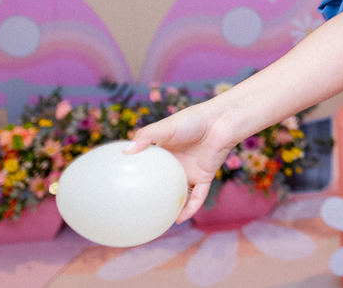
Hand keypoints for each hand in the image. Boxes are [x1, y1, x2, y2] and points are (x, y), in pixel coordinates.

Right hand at [127, 101, 235, 222]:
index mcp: (164, 153)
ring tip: (157, 222)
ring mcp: (191, 172)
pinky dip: (190, 208)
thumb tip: (125, 152)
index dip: (137, 178)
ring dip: (172, 208)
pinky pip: (198, 197)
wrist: (221, 121)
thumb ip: (146, 137)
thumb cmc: (192, 120)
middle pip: (163, 185)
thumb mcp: (165, 127)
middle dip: (153, 198)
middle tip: (136, 212)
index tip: (122, 190)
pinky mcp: (205, 177)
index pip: (148, 168)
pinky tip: (180, 219)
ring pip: (180, 195)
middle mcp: (177, 165)